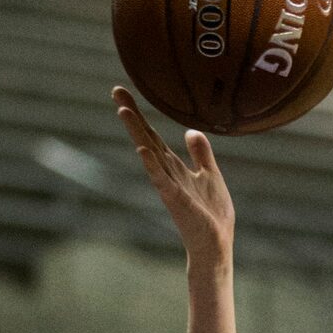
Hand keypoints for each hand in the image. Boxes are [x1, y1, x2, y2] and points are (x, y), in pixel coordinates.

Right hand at [112, 86, 234, 261]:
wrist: (216, 242)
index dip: (140, 114)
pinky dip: (151, 165)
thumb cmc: (212, 213)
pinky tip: (142, 150)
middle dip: (133, 116)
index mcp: (174, 166)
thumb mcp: (209, 174)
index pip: (153, 135)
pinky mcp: (176, 200)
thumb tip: (191, 131)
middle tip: (116, 91)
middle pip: (146, 138)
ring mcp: (169, 186)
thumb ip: (200, 153)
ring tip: (123, 111)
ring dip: (138, 133)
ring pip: (150, 154)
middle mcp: (167, 173)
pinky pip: (161, 180)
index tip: (122, 92)